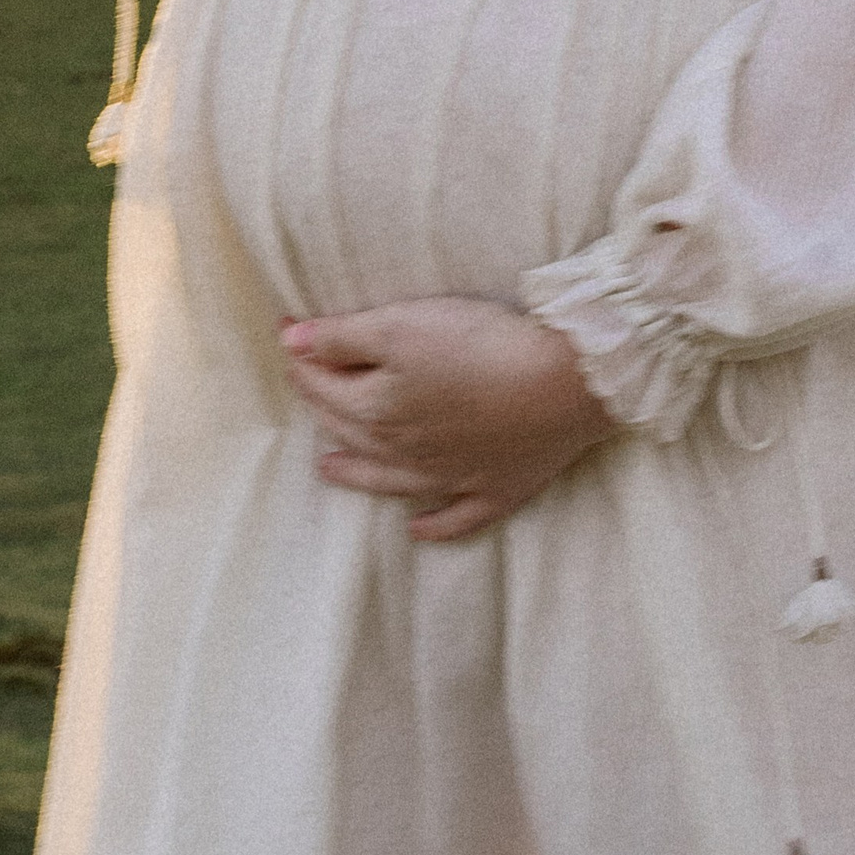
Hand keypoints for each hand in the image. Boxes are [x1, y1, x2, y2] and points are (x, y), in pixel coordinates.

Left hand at [281, 296, 616, 540]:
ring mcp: (451, 478)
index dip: (303, 354)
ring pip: (388, 480)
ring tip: (329, 466)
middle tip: (308, 385)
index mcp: (377, 409)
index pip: (323, 382)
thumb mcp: (403, 325)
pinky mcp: (495, 490)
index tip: (290, 332)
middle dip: (322, 404)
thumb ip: (344, 337)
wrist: (564, 384)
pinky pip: (455, 518)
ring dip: (354, 473)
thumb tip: (291, 343)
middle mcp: (404, 452)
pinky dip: (432, 525)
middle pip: (350, 428)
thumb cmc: (481, 346)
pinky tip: (418, 529)